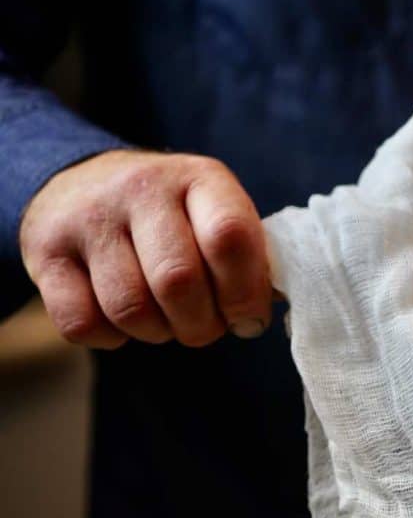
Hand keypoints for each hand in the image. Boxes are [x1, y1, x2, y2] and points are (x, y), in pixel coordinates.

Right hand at [19, 150, 271, 348]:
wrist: (83, 181)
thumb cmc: (173, 216)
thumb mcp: (216, 213)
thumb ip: (246, 255)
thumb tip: (263, 312)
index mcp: (200, 178)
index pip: (229, 238)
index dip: (245, 294)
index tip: (248, 319)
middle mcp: (142, 188)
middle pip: (178, 282)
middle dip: (202, 325)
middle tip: (206, 326)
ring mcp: (89, 216)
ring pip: (130, 308)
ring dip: (158, 333)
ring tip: (167, 320)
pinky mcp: (45, 249)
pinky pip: (82, 322)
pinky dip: (111, 338)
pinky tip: (123, 321)